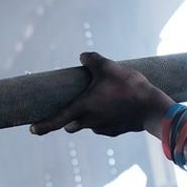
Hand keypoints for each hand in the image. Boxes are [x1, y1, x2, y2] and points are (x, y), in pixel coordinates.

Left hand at [30, 52, 174, 137]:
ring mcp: (103, 129)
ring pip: (88, 124)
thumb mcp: (110, 68)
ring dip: (89, 116)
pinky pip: (104, 125)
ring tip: (102, 99)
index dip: (43, 126)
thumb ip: (94, 60)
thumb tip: (83, 55)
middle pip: (71, 124)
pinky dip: (105, 117)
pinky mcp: (115, 131)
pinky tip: (117, 105)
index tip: (32, 129)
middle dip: (69, 118)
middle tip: (75, 103)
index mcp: (83, 108)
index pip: (56, 120)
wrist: (154, 108)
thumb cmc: (129, 88)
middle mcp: (89, 122)